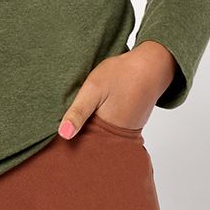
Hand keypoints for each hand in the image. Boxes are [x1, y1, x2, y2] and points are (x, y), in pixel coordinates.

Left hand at [58, 41, 176, 137]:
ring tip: (80, 116)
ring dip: (90, 127)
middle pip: (91, 141)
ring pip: (99, 134)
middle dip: (79, 134)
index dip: (68, 139)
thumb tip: (63, 135)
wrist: (153, 65)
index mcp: (108, 133)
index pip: (81, 144)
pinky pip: (109, 128)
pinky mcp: (129, 125)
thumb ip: (78, 112)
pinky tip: (96, 111)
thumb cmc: (123, 74)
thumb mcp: (94, 88)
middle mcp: (118, 137)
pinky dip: (101, 121)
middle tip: (64, 120)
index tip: (56, 134)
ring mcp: (126, 132)